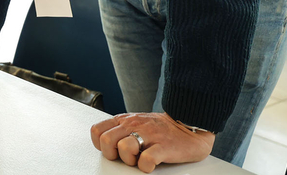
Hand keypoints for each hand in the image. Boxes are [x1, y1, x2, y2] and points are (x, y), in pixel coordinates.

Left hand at [90, 112, 214, 172]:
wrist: (189, 124)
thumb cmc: (162, 127)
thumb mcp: (136, 122)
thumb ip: (121, 129)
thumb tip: (106, 143)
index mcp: (125, 120)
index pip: (97, 130)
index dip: (100, 144)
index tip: (111, 151)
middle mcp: (134, 125)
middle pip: (106, 140)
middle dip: (112, 154)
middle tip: (125, 157)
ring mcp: (149, 135)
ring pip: (123, 148)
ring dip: (129, 160)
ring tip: (139, 159)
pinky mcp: (164, 147)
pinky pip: (146, 160)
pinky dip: (146, 166)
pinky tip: (151, 164)